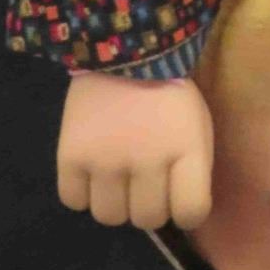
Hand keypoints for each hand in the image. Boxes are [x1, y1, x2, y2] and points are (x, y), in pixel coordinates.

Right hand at [56, 72, 213, 231]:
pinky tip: (91, 169)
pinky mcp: (71, 156)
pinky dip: (82, 191)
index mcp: (188, 150)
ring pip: (110, 217)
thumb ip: (192, 173)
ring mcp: (106, 160)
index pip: (191, 213)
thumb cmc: (169, 92)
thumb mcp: (198, 128)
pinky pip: (74, 201)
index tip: (179, 199)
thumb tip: (179, 216)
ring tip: (116, 174)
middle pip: (147, 219)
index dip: (186, 213)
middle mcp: (148, 161)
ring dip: (115, 201)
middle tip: (144, 178)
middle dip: (148, 204)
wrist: (124, 49)